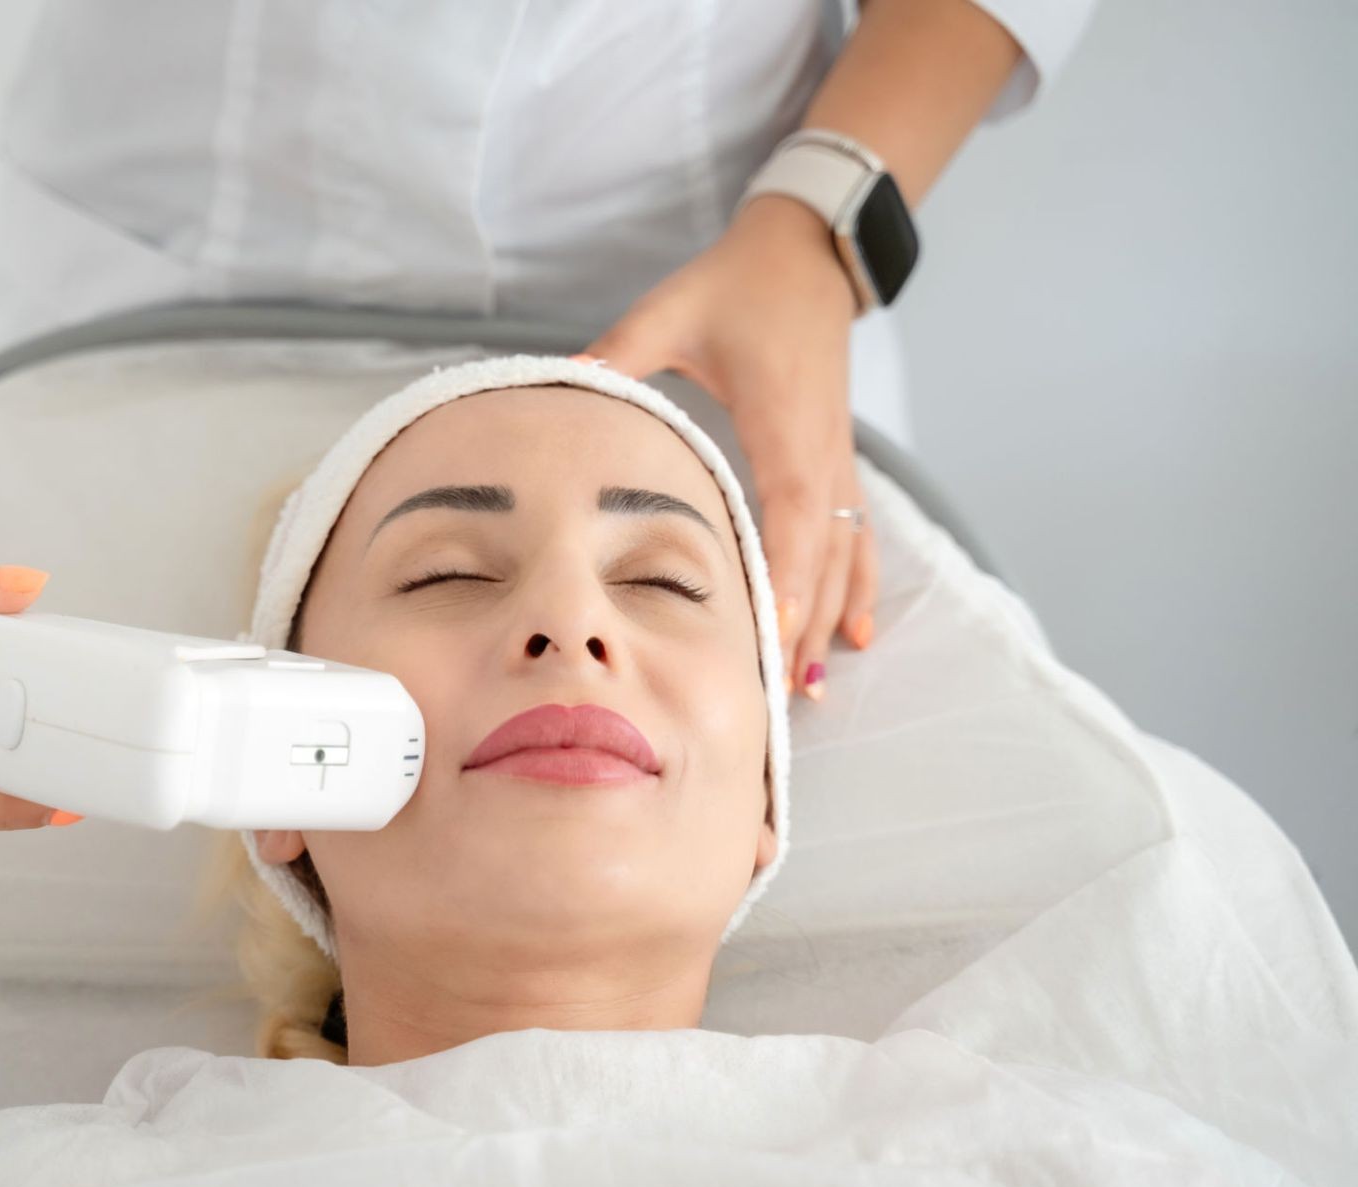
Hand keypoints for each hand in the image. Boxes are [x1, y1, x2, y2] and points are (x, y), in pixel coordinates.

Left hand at [576, 195, 878, 700]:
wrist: (808, 253)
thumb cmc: (739, 284)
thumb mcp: (671, 312)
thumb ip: (618, 353)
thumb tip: (564, 386)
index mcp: (783, 425)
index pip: (795, 517)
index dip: (789, 580)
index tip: (772, 637)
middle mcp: (821, 453)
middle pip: (825, 557)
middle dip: (804, 625)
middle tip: (781, 697)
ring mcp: (837, 460)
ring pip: (847, 556)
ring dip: (830, 619)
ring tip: (812, 687)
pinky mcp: (838, 461)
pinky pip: (859, 536)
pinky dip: (858, 587)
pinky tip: (856, 634)